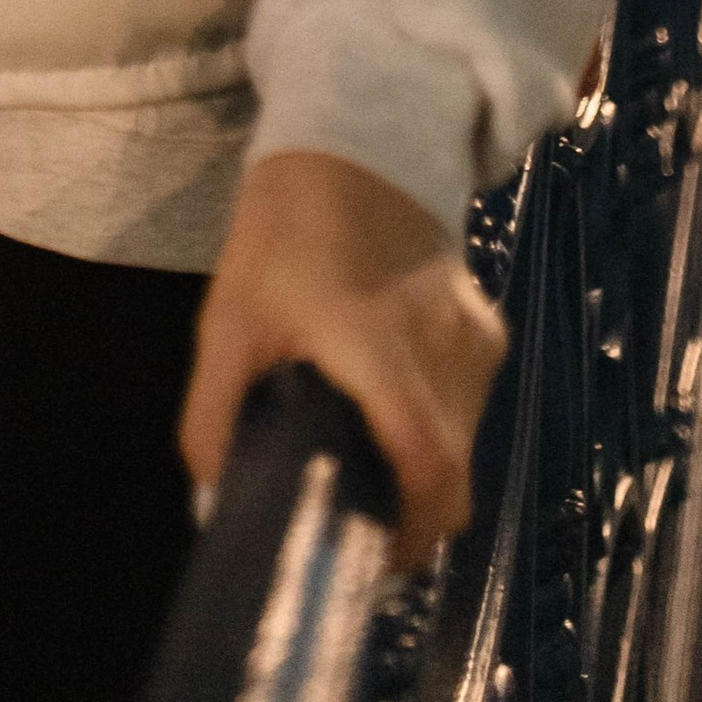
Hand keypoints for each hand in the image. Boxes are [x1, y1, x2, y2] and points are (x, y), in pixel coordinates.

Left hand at [183, 150, 504, 563]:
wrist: (359, 142)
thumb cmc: (285, 232)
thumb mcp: (228, 319)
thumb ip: (216, 416)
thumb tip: (214, 504)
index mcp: (380, 349)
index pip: (427, 467)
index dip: (405, 533)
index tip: (364, 559)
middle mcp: (446, 352)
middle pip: (450, 476)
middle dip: (405, 515)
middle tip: (349, 519)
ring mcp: (475, 342)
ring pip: (463, 446)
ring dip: (418, 471)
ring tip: (360, 455)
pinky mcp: (488, 331)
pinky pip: (467, 409)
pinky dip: (432, 428)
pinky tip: (384, 404)